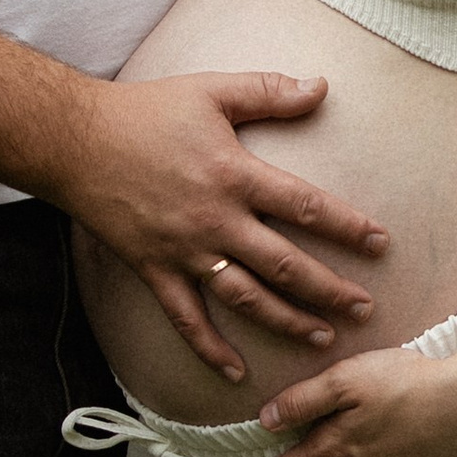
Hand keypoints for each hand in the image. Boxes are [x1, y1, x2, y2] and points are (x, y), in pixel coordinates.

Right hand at [60, 74, 388, 384]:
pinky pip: (187, 320)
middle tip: (365, 308)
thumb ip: (269, 90)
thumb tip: (322, 86)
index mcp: (234, 174)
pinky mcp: (155, 271)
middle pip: (284, 265)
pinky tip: (237, 371)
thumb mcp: (212, 89)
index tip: (379, 243)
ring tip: (322, 338)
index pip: (304, 205)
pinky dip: (211, 349)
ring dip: (287, 322)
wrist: (77, 142)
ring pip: (246, 299)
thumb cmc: (147, 111)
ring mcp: (185, 252)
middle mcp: (215, 221)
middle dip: (329, 290)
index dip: (346, 226)